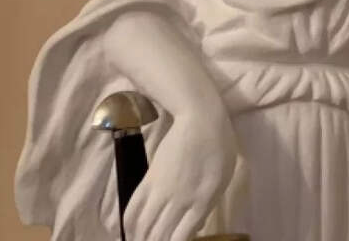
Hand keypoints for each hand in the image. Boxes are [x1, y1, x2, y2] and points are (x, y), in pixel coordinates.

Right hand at [123, 111, 237, 240]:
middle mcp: (180, 201)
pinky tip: (129, 232)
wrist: (201, 120)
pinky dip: (128, 225)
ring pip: (142, 226)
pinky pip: (133, 208)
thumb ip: (206, 207)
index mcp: (202, 203)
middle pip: (158, 236)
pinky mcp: (148, 179)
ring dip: (138, 239)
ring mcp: (161, 190)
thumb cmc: (219, 149)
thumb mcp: (220, 182)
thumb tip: (194, 227)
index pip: (179, 239)